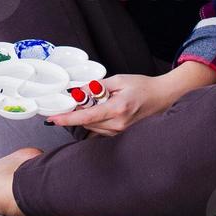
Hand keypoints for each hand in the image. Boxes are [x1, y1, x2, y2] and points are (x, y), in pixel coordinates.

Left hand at [45, 74, 171, 135]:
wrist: (161, 97)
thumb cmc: (142, 87)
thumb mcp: (119, 80)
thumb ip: (97, 87)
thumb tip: (79, 92)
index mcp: (117, 109)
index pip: (86, 116)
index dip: (68, 118)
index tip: (54, 118)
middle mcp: (118, 124)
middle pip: (86, 122)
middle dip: (77, 112)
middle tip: (76, 99)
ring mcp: (120, 132)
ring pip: (92, 127)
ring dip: (86, 116)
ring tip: (96, 101)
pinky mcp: (120, 134)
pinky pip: (99, 130)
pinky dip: (95, 120)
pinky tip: (101, 110)